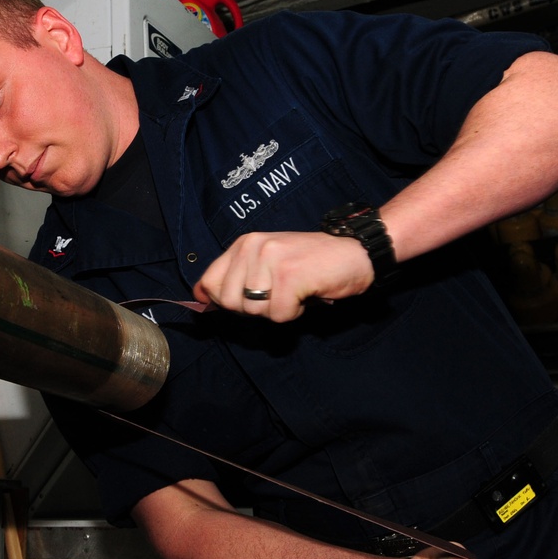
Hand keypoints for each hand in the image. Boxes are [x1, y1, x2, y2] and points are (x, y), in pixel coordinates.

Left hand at [192, 231, 374, 321]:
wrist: (356, 252)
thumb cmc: (312, 263)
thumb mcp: (268, 262)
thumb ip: (237, 277)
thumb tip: (201, 298)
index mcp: (244, 243)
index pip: (209, 281)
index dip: (222, 300)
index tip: (245, 301)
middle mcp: (253, 247)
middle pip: (230, 302)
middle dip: (255, 308)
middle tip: (280, 294)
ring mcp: (270, 260)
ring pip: (254, 310)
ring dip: (277, 310)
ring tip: (295, 290)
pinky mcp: (288, 276)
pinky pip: (278, 315)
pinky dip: (295, 313)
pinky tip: (306, 294)